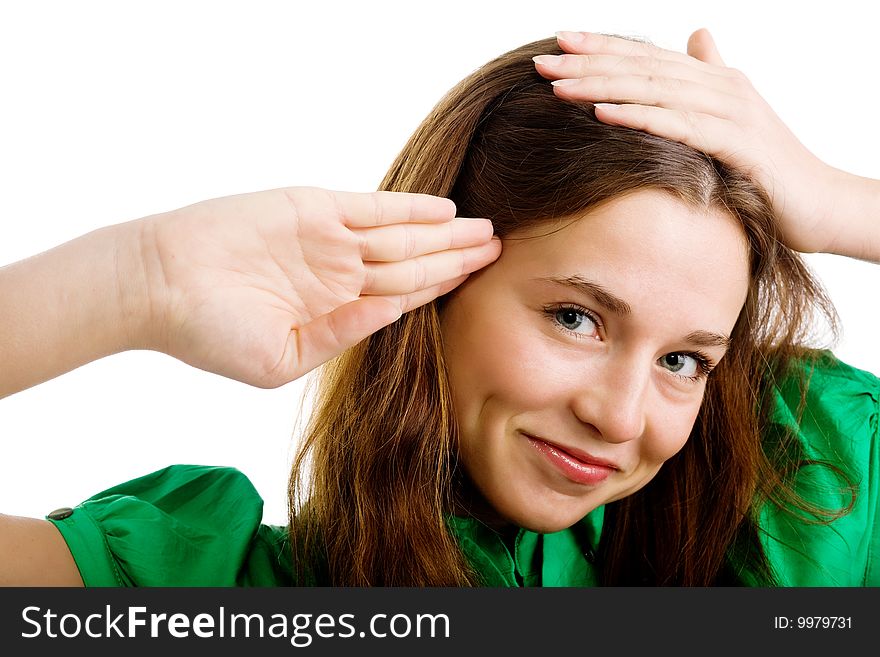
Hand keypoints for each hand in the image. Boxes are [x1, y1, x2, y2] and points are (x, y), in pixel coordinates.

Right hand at [138, 187, 499, 386]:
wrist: (157, 286)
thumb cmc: (208, 333)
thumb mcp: (279, 359)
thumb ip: (338, 338)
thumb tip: (391, 315)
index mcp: (335, 312)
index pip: (403, 297)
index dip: (442, 290)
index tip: (479, 286)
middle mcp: (339, 274)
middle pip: (413, 263)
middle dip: (457, 258)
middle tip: (500, 249)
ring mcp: (328, 240)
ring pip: (402, 234)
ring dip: (445, 233)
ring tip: (487, 231)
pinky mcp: (311, 209)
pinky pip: (370, 207)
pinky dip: (407, 207)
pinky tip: (444, 209)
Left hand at [533, 29, 843, 254]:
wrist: (820, 205)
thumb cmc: (768, 169)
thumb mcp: (733, 122)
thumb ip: (711, 80)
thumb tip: (697, 39)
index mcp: (713, 80)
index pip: (648, 58)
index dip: (603, 47)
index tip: (559, 43)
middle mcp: (721, 86)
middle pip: (644, 68)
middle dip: (590, 64)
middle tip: (543, 62)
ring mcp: (732, 112)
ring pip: (656, 91)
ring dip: (604, 86)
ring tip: (560, 85)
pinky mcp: (738, 144)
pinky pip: (680, 126)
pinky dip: (640, 117)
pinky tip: (603, 113)